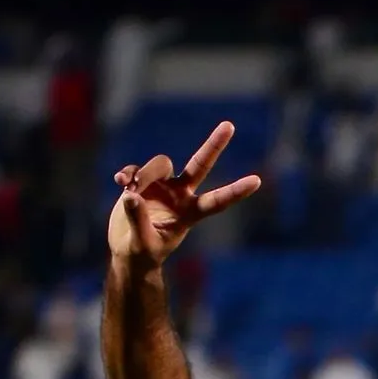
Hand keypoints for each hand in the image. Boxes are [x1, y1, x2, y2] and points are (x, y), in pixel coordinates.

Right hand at [108, 121, 261, 270]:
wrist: (128, 252)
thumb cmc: (142, 253)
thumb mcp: (142, 242)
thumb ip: (138, 219)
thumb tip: (132, 195)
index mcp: (190, 213)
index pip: (217, 201)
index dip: (236, 191)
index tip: (257, 181)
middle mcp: (180, 195)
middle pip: (200, 165)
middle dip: (213, 146)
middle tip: (230, 125)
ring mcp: (162, 187)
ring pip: (161, 164)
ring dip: (144, 173)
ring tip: (130, 188)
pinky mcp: (141, 183)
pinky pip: (136, 169)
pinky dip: (128, 173)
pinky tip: (120, 183)